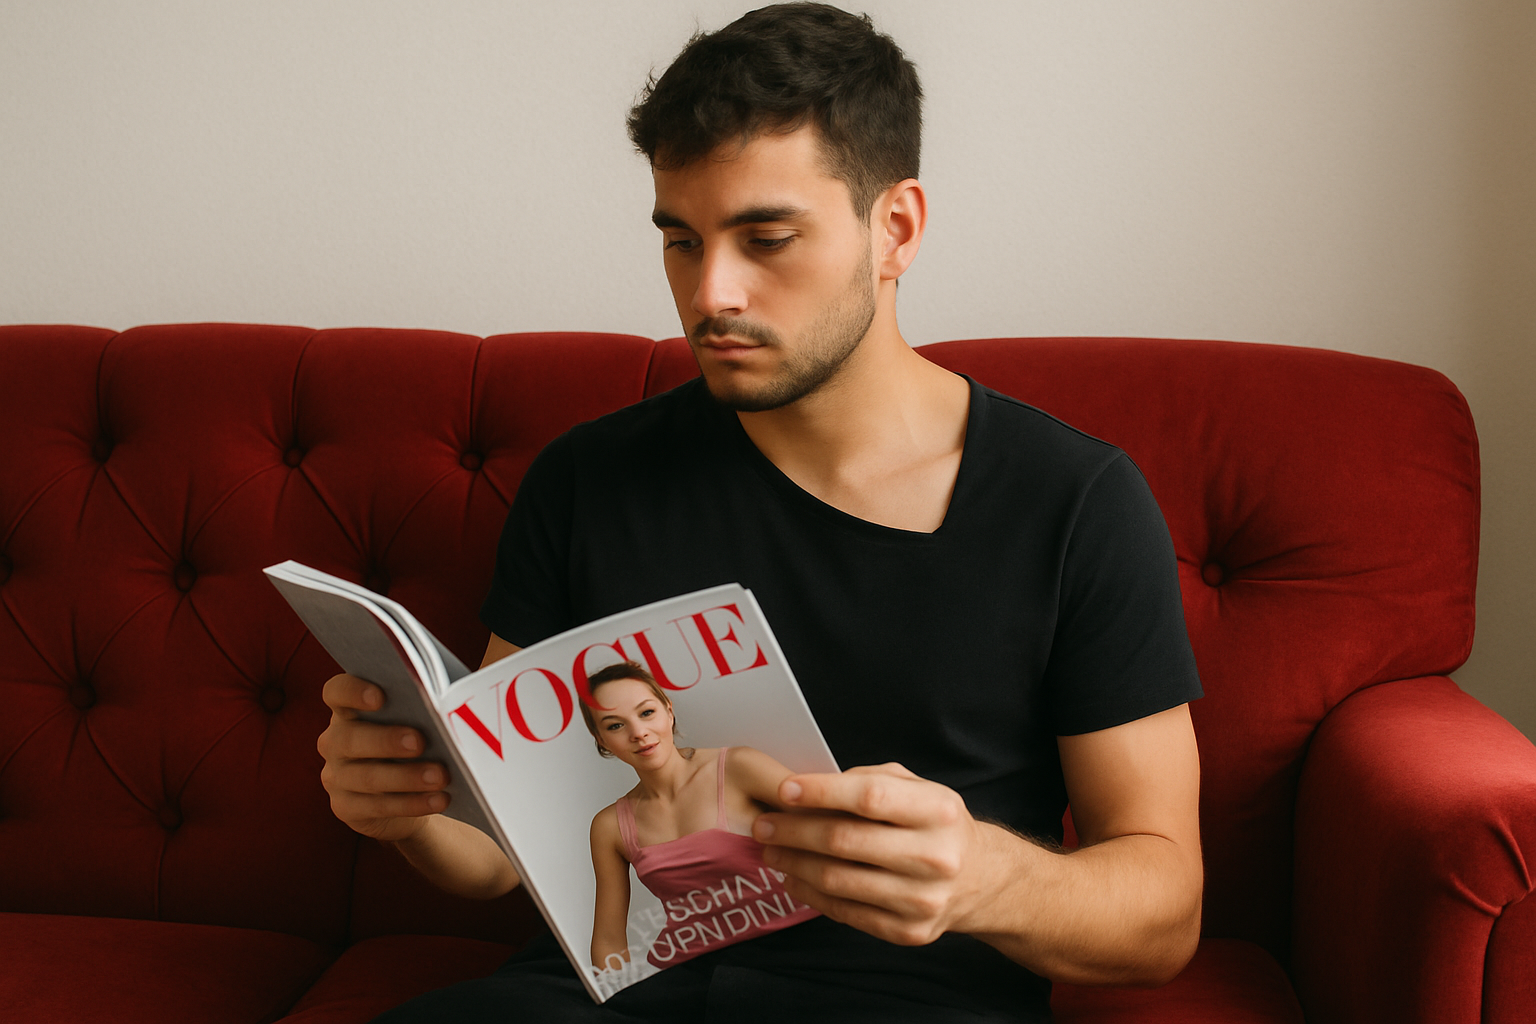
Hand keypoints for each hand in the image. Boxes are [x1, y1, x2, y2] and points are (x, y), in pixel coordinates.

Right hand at [316, 673, 450, 841]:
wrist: (411, 794)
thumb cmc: (418, 743)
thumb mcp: (417, 721)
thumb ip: (423, 707)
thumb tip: (453, 703)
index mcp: (349, 710)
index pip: (337, 692)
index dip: (353, 691)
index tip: (380, 696)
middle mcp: (335, 741)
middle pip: (350, 738)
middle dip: (387, 740)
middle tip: (420, 742)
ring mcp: (336, 777)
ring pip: (367, 777)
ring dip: (407, 777)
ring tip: (441, 776)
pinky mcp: (346, 808)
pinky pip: (378, 807)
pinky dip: (412, 804)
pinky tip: (439, 799)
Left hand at [751, 762, 1009, 945]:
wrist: (979, 879)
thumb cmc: (935, 824)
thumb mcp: (918, 788)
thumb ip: (870, 780)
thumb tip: (810, 789)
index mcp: (939, 810)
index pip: (869, 797)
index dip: (822, 792)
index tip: (785, 789)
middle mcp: (936, 856)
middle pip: (846, 841)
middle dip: (794, 831)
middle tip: (763, 825)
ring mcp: (922, 899)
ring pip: (838, 880)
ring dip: (794, 864)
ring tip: (771, 851)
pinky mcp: (909, 932)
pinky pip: (846, 912)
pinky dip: (811, 894)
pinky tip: (794, 878)